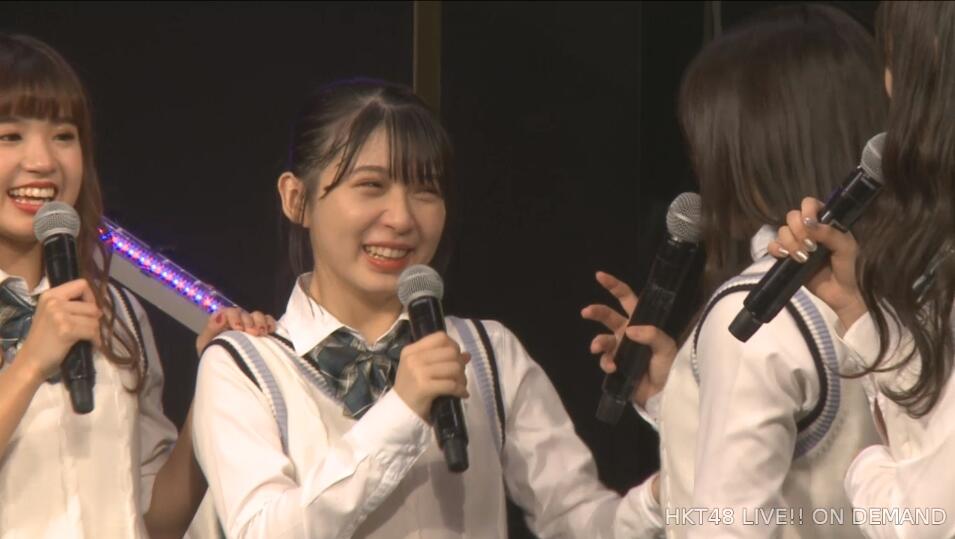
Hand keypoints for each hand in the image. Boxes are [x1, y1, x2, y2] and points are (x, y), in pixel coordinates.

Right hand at [18, 279, 101, 381]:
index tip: (89, 310)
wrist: (31, 361)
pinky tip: (91, 344)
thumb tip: (98, 306)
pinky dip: (95, 339)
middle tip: (88, 329)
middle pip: (91, 304)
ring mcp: (59, 315)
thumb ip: (70, 305)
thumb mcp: (52, 314)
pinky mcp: (66, 329)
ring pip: (94, 319)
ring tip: (87, 337)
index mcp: (50, 295)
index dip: (91, 297)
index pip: (81, 284)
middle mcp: (54, 301)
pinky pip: (92, 331)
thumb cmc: (43, 340)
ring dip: (95, 330)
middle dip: (94, 319)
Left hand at [195, 308, 276, 355]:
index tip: (238, 328)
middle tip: (251, 333)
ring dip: (260, 322)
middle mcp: (236, 323)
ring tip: (261, 334)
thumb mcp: (206, 346)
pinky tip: (270, 332)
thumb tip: (220, 315)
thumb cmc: (214, 360)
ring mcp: (250, 327)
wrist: (229, 377)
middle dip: (248, 321)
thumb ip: (210, 329)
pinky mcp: (263, 332)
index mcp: (221, 324)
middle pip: (244, 313)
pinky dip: (270, 323)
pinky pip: (268, 321)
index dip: (234, 317)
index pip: (228, 312)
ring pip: (257, 315)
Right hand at [393, 331, 469, 420]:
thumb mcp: (422, 369)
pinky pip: (451, 385)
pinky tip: (462, 394)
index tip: (455, 358)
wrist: (399, 411)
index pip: (440, 337)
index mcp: (412, 350)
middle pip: (450, 352)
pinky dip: (461, 390)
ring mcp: (418, 372)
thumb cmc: (412, 389)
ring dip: (462, 378)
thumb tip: (467, 355)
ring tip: (460, 386)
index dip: (453, 346)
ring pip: (454, 368)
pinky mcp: (424, 387)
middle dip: (460, 364)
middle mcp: (414, 358)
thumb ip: (442, 359)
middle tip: (459, 375)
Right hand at [581, 271, 676, 406]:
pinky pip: (605, 360)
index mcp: (640, 323)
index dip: (614, 286)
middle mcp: (627, 333)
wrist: (664, 394)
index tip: (599, 276)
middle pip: (608, 316)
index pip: (626, 299)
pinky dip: (606, 363)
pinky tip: (613, 368)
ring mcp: (620, 349)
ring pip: (602, 340)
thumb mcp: (666, 348)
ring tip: (597, 348)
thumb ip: (652, 335)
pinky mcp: (615, 365)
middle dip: (596, 312)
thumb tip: (629, 330)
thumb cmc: (668, 367)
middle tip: (586, 312)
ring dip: (598, 342)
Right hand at [767, 197, 867, 328]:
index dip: (807, 211)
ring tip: (803, 258)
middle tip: (811, 247)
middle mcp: (808, 229)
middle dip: (798, 231)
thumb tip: (809, 224)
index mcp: (824, 221)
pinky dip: (777, 249)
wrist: (839, 292)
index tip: (811, 224)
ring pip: (782, 231)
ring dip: (791, 243)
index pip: (809, 204)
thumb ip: (830, 233)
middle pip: (792, 216)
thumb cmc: (847, 266)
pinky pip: (773, 246)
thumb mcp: (845, 247)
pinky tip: (787, 257)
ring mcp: (796, 242)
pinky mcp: (786, 256)